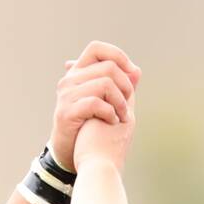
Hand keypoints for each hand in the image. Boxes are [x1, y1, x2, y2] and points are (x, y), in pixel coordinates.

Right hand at [49, 40, 139, 172]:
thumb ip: (119, 87)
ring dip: (120, 102)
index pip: (97, 48)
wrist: (70, 154)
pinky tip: (113, 122)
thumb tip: (137, 71)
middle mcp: (69, 81)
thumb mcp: (106, 103)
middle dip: (125, 85)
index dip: (117, 55)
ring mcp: (66, 96)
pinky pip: (95, 103)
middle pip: (108, 67)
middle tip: (128, 104)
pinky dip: (110, 113)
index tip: (131, 71)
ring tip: (122, 116)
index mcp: (77, 74)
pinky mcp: (66, 112)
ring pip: (104, 84)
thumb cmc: (88, 128)